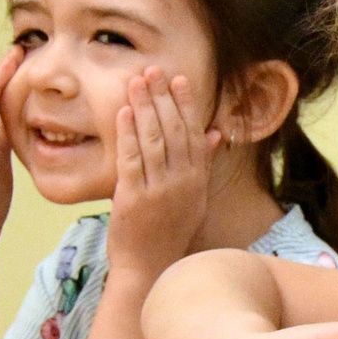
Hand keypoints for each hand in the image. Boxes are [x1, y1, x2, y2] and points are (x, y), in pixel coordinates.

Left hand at [105, 68, 218, 281]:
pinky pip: (131, 159)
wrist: (149, 268)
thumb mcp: (192, 197)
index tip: (178, 80)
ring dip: (143, 108)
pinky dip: (127, 134)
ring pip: (153, 140)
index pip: (194, 134)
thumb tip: (215, 132)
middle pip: (174, 131)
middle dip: (162, 98)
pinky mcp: (135, 197)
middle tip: (153, 70)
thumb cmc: (168, 231)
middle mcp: (183, 183)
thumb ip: (202, 163)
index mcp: (197, 181)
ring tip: (135, 81)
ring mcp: (159, 190)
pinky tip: (122, 112)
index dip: (186, 105)